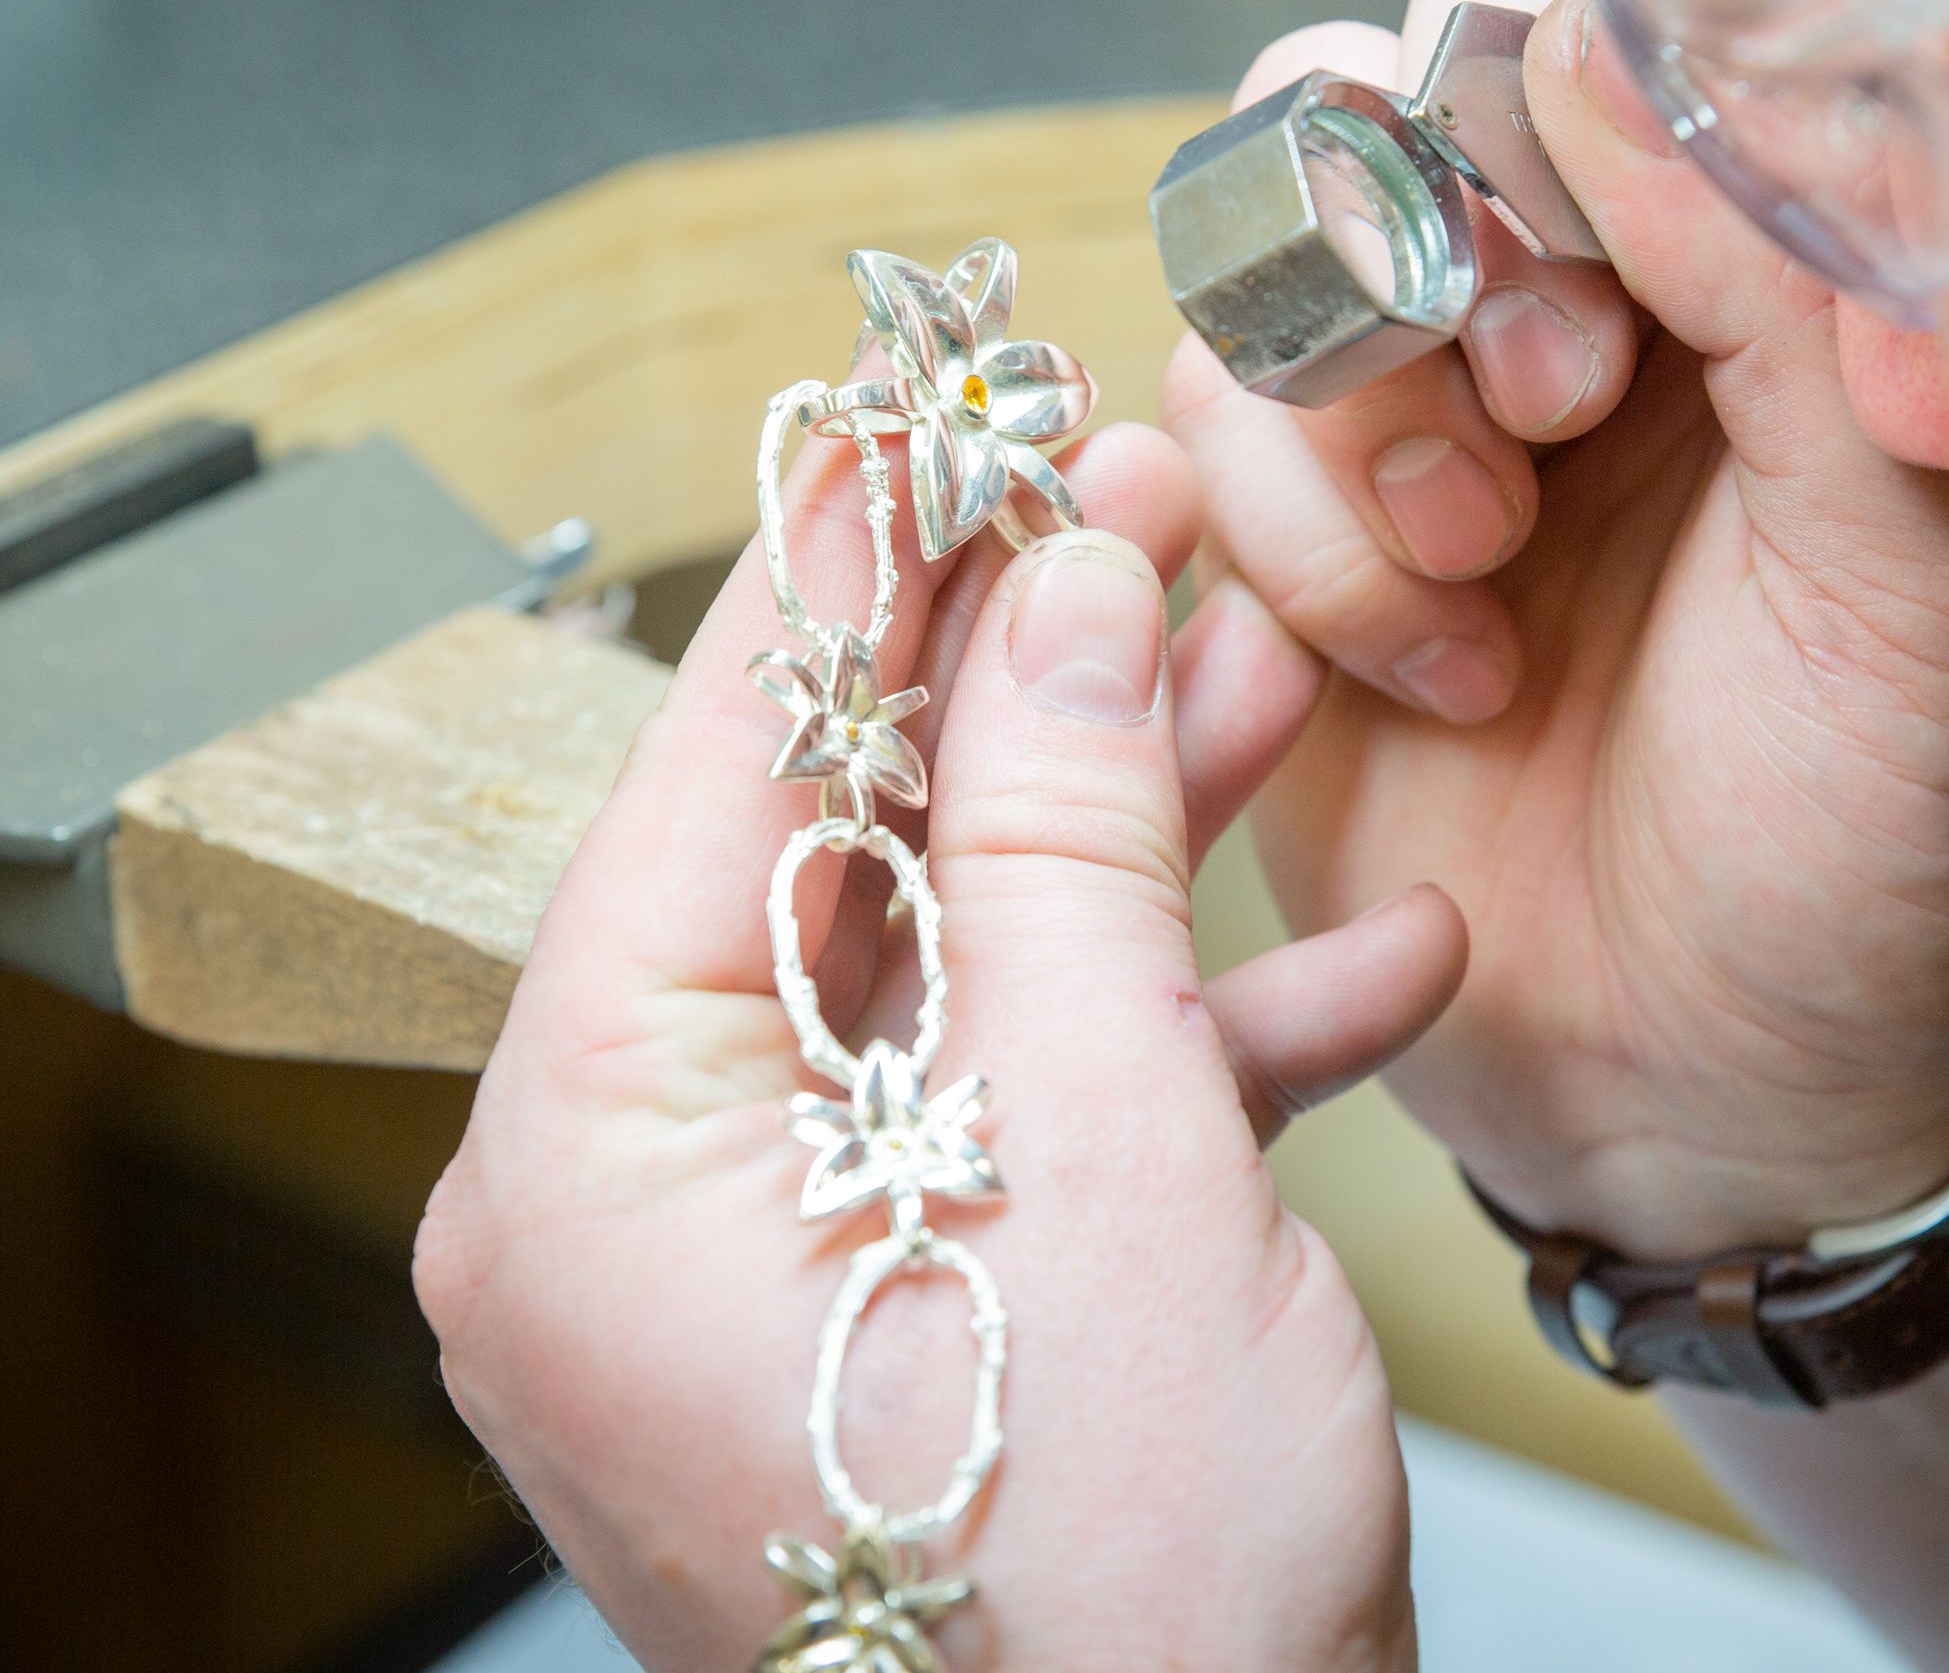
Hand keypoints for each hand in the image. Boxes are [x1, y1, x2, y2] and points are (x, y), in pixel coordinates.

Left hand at [416, 422, 1466, 1670]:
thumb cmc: (1105, 1591)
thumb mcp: (1098, 1136)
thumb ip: (1061, 829)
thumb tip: (1057, 586)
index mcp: (592, 1149)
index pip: (712, 765)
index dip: (849, 560)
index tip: (935, 396)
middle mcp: (643, 1205)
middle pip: (842, 854)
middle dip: (1028, 685)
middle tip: (1144, 509)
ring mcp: (778, 1271)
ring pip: (957, 968)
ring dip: (1132, 836)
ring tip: (1271, 677)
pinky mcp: (918, 1317)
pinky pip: (1021, 1112)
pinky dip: (1176, 1031)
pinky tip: (1356, 953)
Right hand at [1162, 0, 1948, 1258]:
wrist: (1722, 1110)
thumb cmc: (1874, 843)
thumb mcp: (1915, 567)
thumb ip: (1806, 282)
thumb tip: (1616, 35)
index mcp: (1767, 256)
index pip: (1610, 14)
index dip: (1564, 101)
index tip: (1618, 279)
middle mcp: (1582, 296)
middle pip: (1392, 85)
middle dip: (1435, 247)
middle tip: (1552, 413)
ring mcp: (1416, 411)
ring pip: (1263, 250)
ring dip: (1357, 420)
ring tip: (1486, 588)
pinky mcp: (1283, 540)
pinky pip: (1191, 421)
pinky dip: (1288, 539)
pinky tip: (1428, 673)